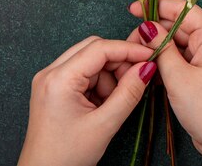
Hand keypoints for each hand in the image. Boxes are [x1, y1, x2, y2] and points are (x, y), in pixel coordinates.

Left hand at [18, 37, 155, 165]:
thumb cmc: (65, 157)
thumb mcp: (104, 125)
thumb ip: (129, 92)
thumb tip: (147, 67)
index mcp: (58, 79)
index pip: (100, 48)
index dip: (129, 49)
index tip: (151, 56)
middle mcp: (50, 73)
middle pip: (94, 49)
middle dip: (118, 63)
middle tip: (135, 80)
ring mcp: (50, 80)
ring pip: (91, 61)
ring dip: (109, 76)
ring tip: (112, 103)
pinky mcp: (54, 88)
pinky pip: (84, 73)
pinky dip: (99, 84)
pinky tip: (102, 104)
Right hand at [128, 0, 201, 165]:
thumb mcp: (177, 77)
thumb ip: (161, 48)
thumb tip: (147, 27)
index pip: (185, 10)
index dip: (158, 6)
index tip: (134, 7)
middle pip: (181, 25)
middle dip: (156, 29)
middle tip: (130, 38)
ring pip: (181, 41)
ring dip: (160, 45)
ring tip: (137, 52)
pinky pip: (185, 55)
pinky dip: (169, 58)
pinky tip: (151, 64)